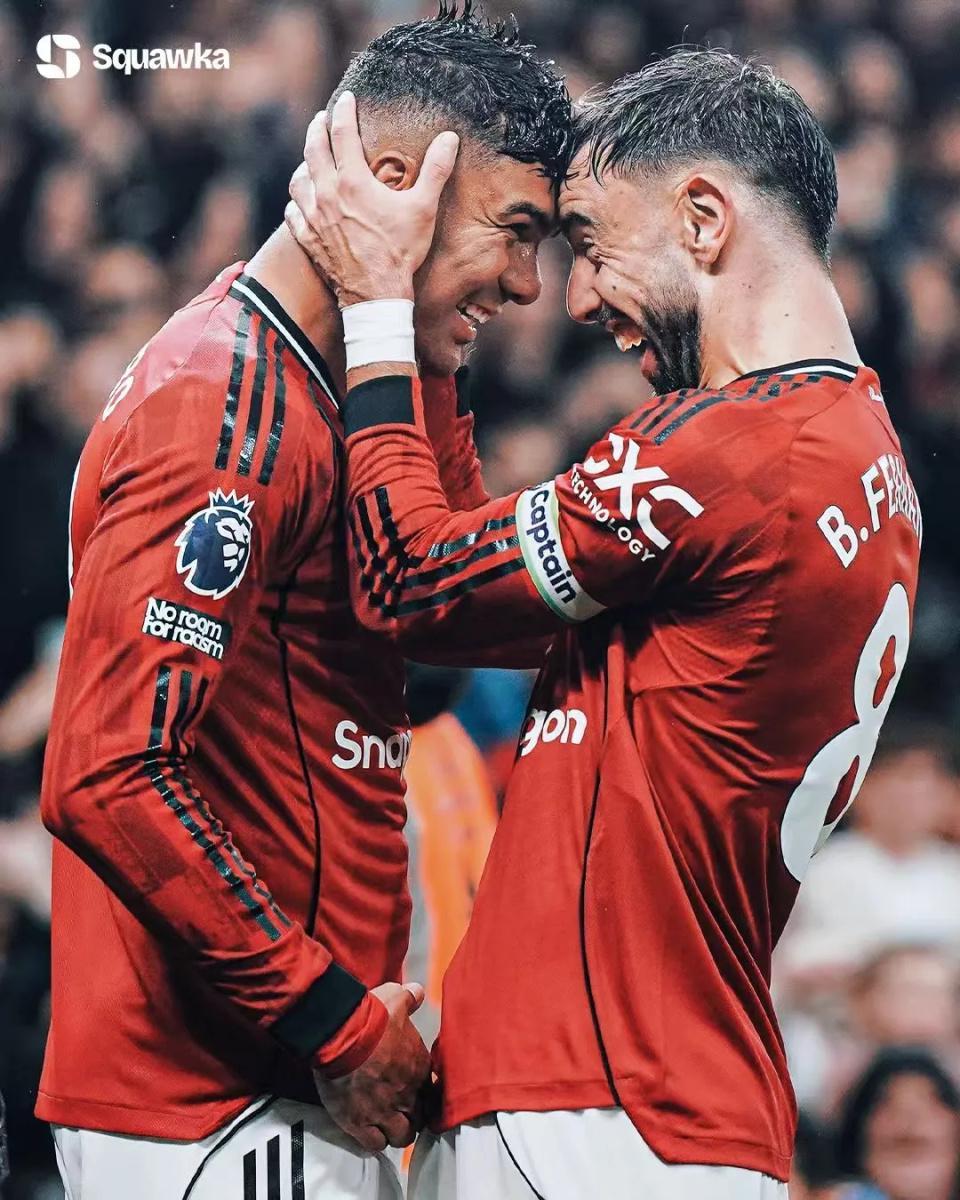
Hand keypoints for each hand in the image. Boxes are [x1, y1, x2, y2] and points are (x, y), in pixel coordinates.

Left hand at [286, 92, 458, 306]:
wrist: (376, 295)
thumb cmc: (400, 252)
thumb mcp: (423, 209)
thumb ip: (435, 170)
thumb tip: (449, 138)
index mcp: (353, 181)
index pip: (342, 133)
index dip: (344, 111)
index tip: (346, 99)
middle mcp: (327, 194)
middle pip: (313, 149)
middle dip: (317, 129)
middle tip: (321, 120)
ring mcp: (313, 218)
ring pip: (298, 179)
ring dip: (304, 164)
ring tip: (310, 159)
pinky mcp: (307, 239)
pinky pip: (293, 211)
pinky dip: (296, 200)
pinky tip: (301, 199)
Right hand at [313, 981, 429, 1151]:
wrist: (343, 1033)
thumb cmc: (372, 1015)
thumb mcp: (396, 998)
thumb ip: (410, 998)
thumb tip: (417, 991)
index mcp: (419, 1067)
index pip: (430, 1092)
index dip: (421, 1093)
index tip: (410, 1089)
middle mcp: (407, 1093)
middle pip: (419, 1118)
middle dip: (411, 1116)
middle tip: (398, 1110)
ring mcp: (385, 1111)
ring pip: (402, 1137)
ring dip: (395, 1131)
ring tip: (384, 1124)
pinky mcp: (361, 1123)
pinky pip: (376, 1145)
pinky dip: (374, 1141)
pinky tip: (367, 1130)